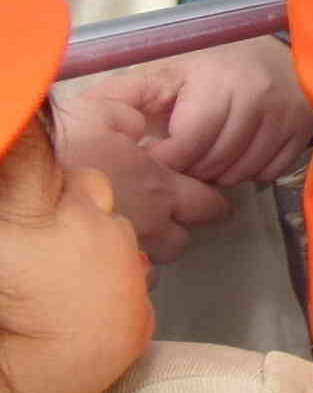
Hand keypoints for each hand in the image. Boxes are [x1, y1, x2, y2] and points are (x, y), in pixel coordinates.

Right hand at [52, 92, 232, 263]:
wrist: (20, 186)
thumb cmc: (64, 147)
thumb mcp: (104, 112)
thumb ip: (132, 119)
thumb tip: (138, 128)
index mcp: (160, 188)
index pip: (208, 204)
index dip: (211, 202)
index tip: (212, 202)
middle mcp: (149, 225)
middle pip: (181, 241)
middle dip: (177, 229)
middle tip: (163, 216)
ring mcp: (122, 252)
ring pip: (151, 263)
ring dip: (148, 251)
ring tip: (130, 236)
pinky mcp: (96, 271)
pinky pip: (120, 279)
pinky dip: (120, 270)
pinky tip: (105, 256)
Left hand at [91, 37, 312, 187]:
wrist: (281, 53)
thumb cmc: (215, 65)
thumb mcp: (174, 71)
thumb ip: (141, 97)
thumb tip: (110, 134)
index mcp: (218, 80)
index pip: (188, 143)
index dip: (167, 160)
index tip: (156, 159)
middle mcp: (256, 96)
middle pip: (214, 163)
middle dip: (192, 170)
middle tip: (184, 159)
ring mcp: (284, 116)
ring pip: (241, 173)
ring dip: (220, 174)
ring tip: (210, 157)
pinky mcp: (302, 132)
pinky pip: (268, 173)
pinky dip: (250, 172)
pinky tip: (240, 154)